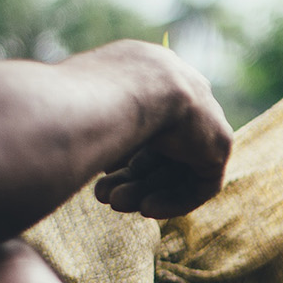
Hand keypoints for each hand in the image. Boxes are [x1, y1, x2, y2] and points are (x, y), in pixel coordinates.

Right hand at [92, 42, 232, 219]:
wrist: (136, 85)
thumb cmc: (91, 88)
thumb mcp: (81, 100)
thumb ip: (85, 117)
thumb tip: (62, 139)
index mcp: (151, 73)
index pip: (139, 122)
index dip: (117, 151)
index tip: (96, 168)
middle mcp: (182, 90)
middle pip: (158, 149)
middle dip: (130, 176)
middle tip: (104, 196)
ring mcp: (205, 116)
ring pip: (175, 168)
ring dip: (145, 190)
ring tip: (116, 203)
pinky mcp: (220, 145)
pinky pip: (199, 182)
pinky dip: (174, 199)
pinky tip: (147, 209)